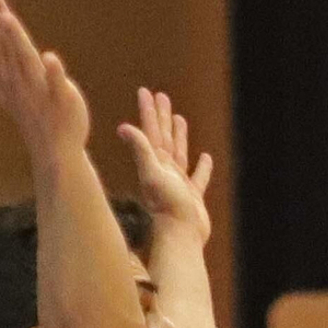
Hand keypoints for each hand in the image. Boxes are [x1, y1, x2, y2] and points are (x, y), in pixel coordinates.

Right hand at [0, 0, 90, 167]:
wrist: (53, 151)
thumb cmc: (30, 114)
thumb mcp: (5, 87)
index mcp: (7, 76)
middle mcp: (19, 82)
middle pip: (6, 48)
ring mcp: (38, 91)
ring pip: (26, 62)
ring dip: (16, 40)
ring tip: (8, 18)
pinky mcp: (61, 100)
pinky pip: (56, 85)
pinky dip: (53, 72)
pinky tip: (51, 56)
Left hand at [118, 88, 212, 242]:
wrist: (180, 236)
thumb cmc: (166, 206)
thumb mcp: (152, 174)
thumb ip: (140, 150)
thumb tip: (122, 128)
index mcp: (156, 163)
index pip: (151, 131)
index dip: (148, 111)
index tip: (146, 91)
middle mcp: (165, 171)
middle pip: (164, 137)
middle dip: (162, 117)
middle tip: (162, 96)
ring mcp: (178, 183)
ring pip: (180, 153)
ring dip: (180, 136)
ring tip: (179, 119)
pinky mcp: (192, 196)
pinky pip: (198, 178)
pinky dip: (202, 168)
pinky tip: (205, 158)